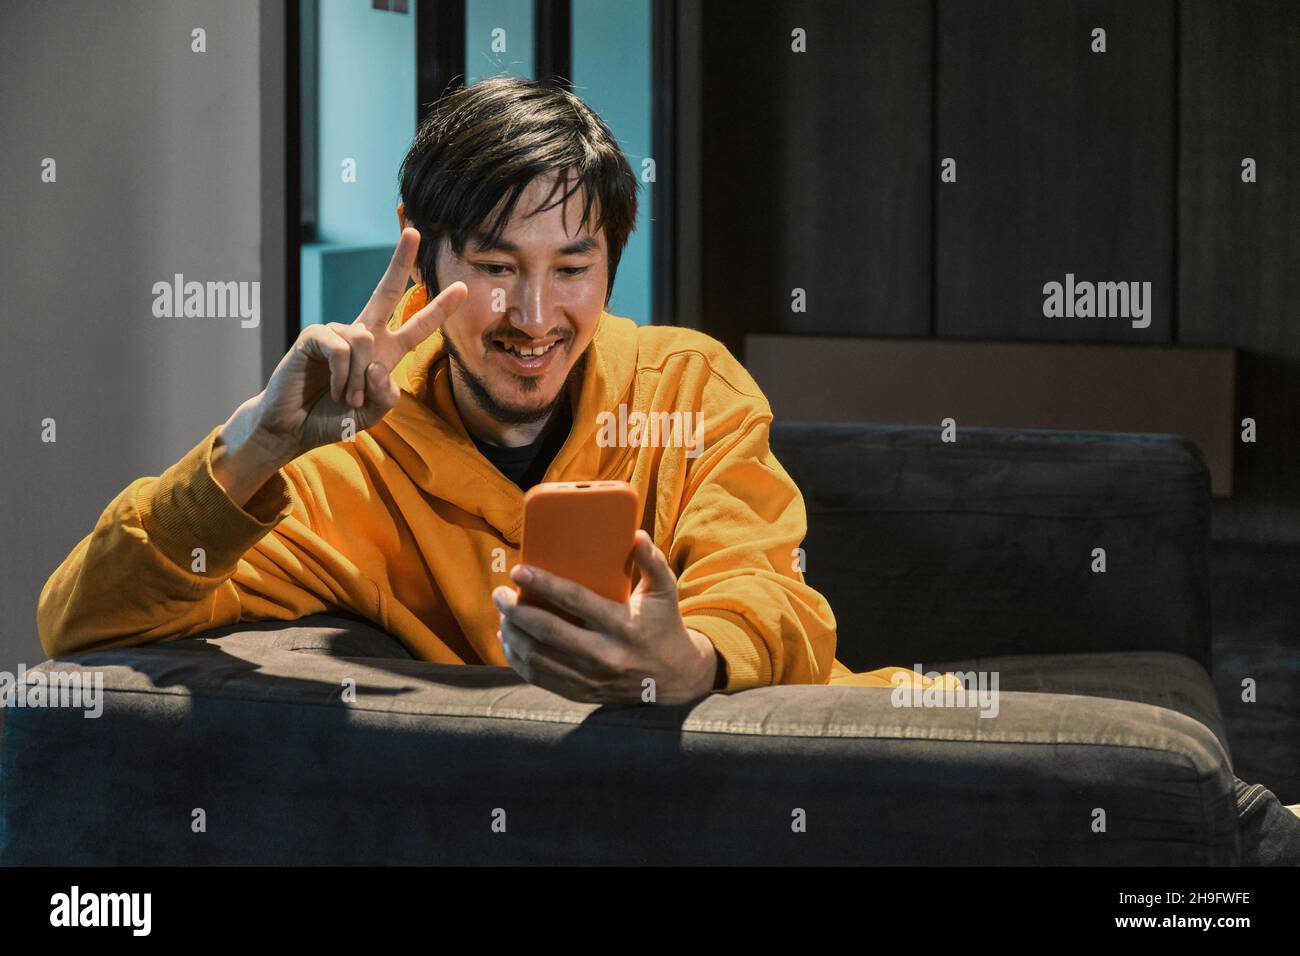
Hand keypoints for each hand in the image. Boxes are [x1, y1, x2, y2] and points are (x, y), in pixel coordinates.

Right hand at [255, 227, 467, 457]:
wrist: (293, 428)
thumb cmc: (334, 418)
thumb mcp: (374, 414)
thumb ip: (387, 396)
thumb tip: (379, 367)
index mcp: (385, 351)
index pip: (417, 326)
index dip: (439, 308)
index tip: (462, 287)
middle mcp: (363, 334)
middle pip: (385, 292)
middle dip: (400, 262)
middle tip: (415, 233)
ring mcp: (337, 332)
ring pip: (365, 341)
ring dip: (359, 379)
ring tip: (348, 398)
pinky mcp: (314, 335)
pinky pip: (341, 348)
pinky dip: (342, 375)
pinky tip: (332, 388)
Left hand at [491, 530, 720, 703]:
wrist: (674, 679)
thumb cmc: (663, 625)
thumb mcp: (665, 591)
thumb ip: (652, 561)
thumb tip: (634, 535)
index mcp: (624, 625)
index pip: (576, 601)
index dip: (544, 585)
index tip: (519, 571)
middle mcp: (606, 655)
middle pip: (549, 632)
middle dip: (516, 611)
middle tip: (499, 593)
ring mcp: (591, 678)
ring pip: (539, 658)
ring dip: (512, 634)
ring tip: (501, 613)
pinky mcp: (581, 693)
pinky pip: (540, 678)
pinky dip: (517, 659)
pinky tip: (507, 640)